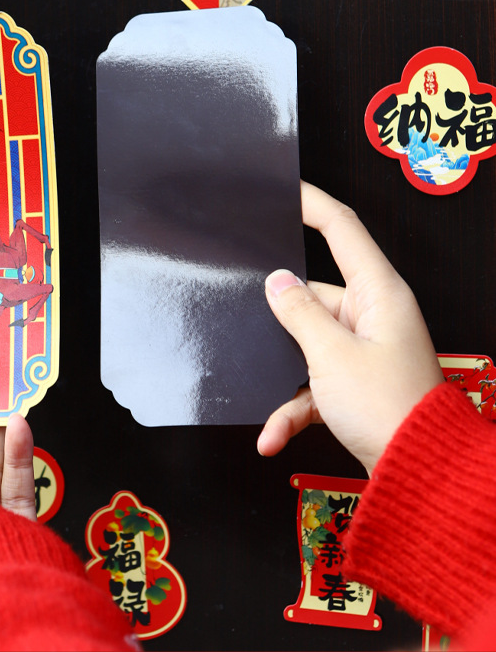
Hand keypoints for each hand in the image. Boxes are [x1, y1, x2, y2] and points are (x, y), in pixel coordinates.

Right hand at [257, 182, 442, 475]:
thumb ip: (299, 313)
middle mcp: (372, 315)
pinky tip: (273, 433)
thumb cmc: (391, 410)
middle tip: (248, 313)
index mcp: (377, 294)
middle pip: (314, 294)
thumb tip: (277, 282)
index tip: (283, 192)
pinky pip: (312, 383)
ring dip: (284, 374)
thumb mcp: (331, 355)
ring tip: (268, 396)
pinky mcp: (353, 381)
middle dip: (280, 315)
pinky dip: (292, 407)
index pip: (342, 230)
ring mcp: (362, 348)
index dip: (311, 204)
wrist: (417, 473)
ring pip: (307, 344)